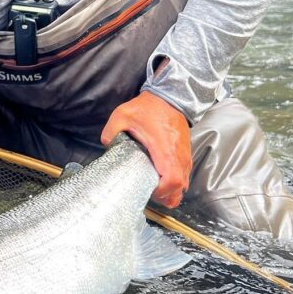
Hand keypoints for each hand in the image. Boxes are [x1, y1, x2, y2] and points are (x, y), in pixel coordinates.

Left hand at [100, 90, 191, 208]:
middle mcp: (178, 156)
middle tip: (149, 191)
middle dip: (165, 196)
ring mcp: (185, 156)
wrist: (170, 97)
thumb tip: (106, 146)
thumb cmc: (149, 107)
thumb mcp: (122, 115)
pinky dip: (175, 182)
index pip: (171, 180)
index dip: (161, 191)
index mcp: (164, 149)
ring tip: (155, 188)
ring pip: (184, 184)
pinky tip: (161, 179)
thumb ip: (111, 132)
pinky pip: (185, 175)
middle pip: (180, 188)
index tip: (147, 189)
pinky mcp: (186, 154)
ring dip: (171, 191)